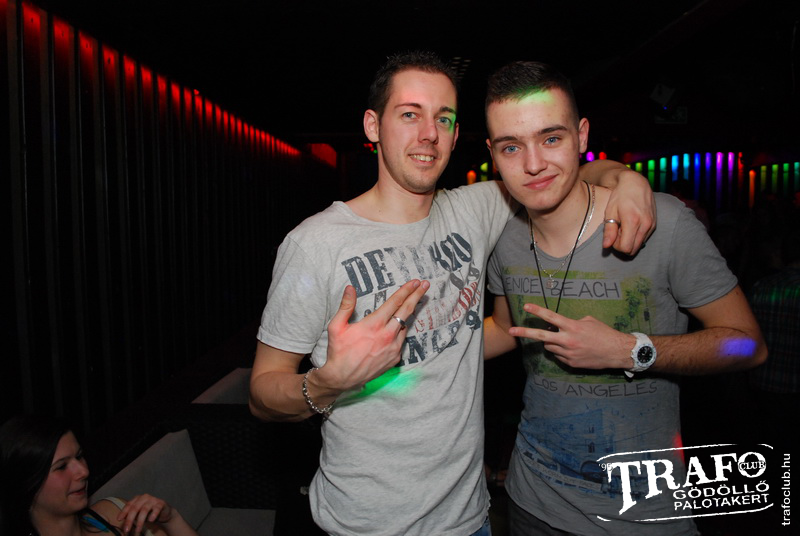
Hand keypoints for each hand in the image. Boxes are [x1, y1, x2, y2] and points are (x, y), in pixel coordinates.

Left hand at [117, 494, 174, 534]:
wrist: (164, 512)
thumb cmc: (149, 513)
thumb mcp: (139, 514)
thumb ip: (132, 515)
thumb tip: (122, 522)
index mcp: (138, 498)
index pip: (129, 505)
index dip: (124, 512)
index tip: (119, 519)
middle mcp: (145, 497)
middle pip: (135, 508)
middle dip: (130, 519)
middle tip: (126, 529)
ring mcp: (153, 500)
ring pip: (144, 509)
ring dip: (140, 521)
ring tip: (138, 530)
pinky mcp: (161, 504)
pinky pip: (156, 509)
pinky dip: (153, 515)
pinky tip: (150, 520)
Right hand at [315, 279, 429, 392]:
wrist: (342, 378)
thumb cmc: (338, 351)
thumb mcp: (336, 326)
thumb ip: (346, 306)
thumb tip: (350, 288)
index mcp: (374, 324)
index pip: (394, 302)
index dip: (406, 290)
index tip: (415, 282)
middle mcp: (387, 335)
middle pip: (406, 311)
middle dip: (417, 296)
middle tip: (425, 285)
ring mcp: (393, 348)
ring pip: (405, 326)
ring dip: (408, 315)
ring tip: (411, 305)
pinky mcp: (395, 358)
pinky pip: (401, 341)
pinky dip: (399, 332)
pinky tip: (395, 329)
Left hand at [508, 303, 632, 369]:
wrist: (617, 352)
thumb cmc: (604, 333)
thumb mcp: (589, 321)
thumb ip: (572, 322)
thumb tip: (561, 326)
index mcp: (572, 327)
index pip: (551, 317)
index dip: (538, 311)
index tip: (526, 306)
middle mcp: (568, 340)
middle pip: (541, 336)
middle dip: (524, 332)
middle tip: (511, 331)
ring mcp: (568, 353)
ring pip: (549, 346)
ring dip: (551, 342)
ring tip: (564, 340)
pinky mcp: (570, 363)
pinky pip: (558, 356)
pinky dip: (561, 351)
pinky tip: (573, 349)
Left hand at [602, 168, 655, 254]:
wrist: (635, 183)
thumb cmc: (620, 196)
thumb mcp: (610, 212)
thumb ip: (609, 230)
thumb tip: (606, 246)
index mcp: (633, 221)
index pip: (625, 248)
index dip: (616, 245)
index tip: (613, 233)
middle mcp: (645, 224)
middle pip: (633, 249)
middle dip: (622, 244)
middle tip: (617, 230)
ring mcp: (652, 224)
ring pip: (639, 245)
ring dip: (629, 240)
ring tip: (624, 226)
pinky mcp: (654, 224)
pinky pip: (644, 238)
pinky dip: (636, 236)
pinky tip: (631, 224)